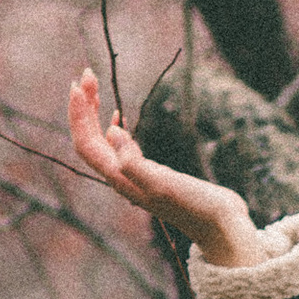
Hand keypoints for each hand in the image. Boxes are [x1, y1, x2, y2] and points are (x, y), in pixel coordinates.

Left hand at [66, 66, 270, 269]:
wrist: (219, 225)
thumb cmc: (195, 205)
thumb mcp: (163, 183)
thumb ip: (134, 162)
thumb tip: (111, 131)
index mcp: (120, 178)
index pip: (86, 143)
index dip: (79, 113)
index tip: (79, 83)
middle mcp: (121, 178)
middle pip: (89, 140)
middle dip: (84, 107)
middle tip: (86, 74)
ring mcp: (134, 177)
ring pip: (102, 143)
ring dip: (95, 114)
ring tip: (95, 87)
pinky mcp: (149, 174)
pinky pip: (120, 149)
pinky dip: (114, 129)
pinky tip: (117, 118)